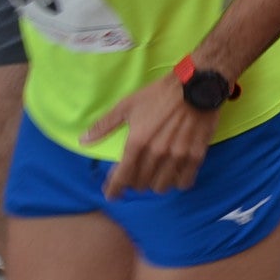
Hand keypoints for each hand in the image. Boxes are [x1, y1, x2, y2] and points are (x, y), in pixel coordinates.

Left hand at [84, 77, 220, 196]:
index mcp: (137, 142)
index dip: (114, 189)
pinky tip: (175, 178)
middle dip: (134, 184)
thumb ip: (105, 126)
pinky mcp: (196, 154)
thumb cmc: (159, 94)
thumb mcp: (127, 105)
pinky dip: (178, 183)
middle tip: (136, 177)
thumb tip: (83, 140)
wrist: (196, 85)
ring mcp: (177, 155)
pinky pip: (185, 181)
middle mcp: (156, 153)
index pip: (122, 177)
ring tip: (155, 177)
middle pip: (141, 184)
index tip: (112, 194)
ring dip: (155, 185)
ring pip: (162, 186)